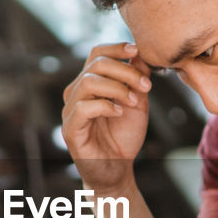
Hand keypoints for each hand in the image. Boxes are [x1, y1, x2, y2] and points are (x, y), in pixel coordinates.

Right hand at [61, 42, 151, 194]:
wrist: (117, 170)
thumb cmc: (124, 136)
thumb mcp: (137, 103)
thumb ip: (137, 79)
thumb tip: (139, 54)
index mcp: (90, 83)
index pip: (97, 54)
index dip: (115, 48)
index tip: (136, 50)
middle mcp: (76, 92)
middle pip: (96, 65)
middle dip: (125, 71)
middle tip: (146, 85)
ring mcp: (70, 110)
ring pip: (89, 82)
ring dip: (117, 88)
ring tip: (134, 101)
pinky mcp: (70, 128)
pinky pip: (83, 107)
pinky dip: (105, 106)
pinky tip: (120, 113)